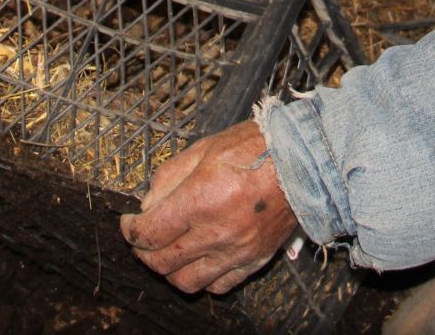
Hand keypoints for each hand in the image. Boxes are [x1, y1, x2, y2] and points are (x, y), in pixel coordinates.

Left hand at [119, 120, 299, 294]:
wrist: (305, 161)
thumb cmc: (255, 148)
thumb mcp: (203, 148)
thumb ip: (168, 177)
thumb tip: (148, 205)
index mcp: (200, 199)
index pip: (148, 232)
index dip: (130, 230)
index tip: (129, 223)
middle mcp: (217, 232)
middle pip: (161, 262)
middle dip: (144, 252)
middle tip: (144, 238)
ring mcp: (237, 251)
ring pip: (186, 282)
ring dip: (170, 270)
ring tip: (170, 251)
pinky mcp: (254, 261)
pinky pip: (219, 286)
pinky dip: (203, 278)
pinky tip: (201, 259)